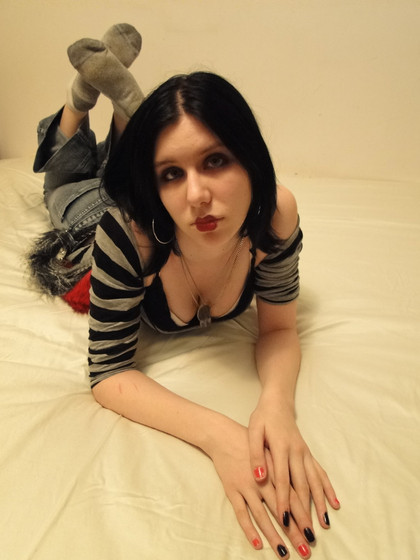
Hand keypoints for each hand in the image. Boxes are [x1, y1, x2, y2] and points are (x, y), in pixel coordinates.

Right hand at [208, 420, 319, 558]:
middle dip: (294, 532)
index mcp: (276, 470)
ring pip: (263, 516)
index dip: (304, 516)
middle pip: (281, 510)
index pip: (294, 497)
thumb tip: (305, 488)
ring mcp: (246, 486)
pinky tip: (258, 544)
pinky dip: (249, 529)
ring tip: (284, 554)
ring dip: (274, 536)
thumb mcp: (271, 451)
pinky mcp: (232, 490)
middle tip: (306, 551)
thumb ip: (285, 469)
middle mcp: (263, 480)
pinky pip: (241, 513)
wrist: (224, 434)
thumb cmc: (251, 443)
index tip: (313, 534)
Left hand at [248, 401, 339, 544]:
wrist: (278, 402)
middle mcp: (296, 452)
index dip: (283, 501)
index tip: (284, 521)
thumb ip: (256, 455)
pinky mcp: (309, 454)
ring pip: (314, 482)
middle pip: (301, 486)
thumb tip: (259, 478)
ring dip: (320, 504)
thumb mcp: (254, 431)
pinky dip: (328, 489)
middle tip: (306, 533)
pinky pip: (321, 473)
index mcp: (281, 448)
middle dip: (304, 511)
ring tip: (323, 525)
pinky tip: (334, 504)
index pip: (282, 480)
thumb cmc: (263, 417)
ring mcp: (305, 453)